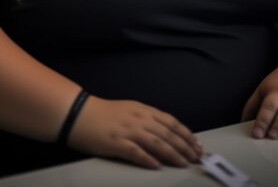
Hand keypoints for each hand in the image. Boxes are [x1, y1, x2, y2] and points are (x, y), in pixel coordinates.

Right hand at [67, 96, 202, 168]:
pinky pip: (136, 152)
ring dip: (172, 154)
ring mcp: (128, 130)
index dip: (186, 133)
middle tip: (196, 157)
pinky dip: (148, 159)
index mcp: (143, 110)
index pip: (170, 121)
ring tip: (184, 163)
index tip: (197, 144)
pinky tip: (157, 167)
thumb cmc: (105, 113)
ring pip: (156, 142)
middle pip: (167, 133)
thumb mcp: (130, 109)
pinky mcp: (116, 143)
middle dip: (184, 146)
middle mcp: (139, 118)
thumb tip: (167, 132)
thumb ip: (148, 119)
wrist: (80, 114)